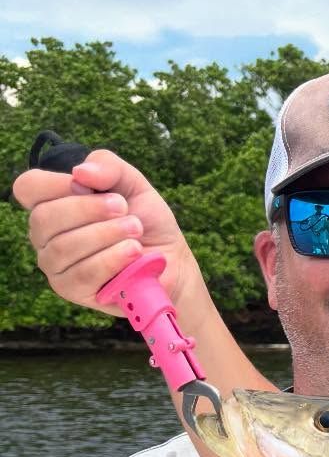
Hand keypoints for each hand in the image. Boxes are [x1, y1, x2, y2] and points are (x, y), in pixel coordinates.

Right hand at [11, 149, 195, 313]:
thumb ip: (108, 166)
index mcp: (51, 203)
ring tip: (136, 231)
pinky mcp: (71, 289)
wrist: (172, 260)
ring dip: (106, 234)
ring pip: (63, 247)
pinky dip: (112, 260)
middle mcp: (45, 234)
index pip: (28, 188)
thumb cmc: (146, 220)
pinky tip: (134, 253)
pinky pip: (82, 274)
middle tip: (124, 209)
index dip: (57, 183)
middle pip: (44, 217)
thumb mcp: (133, 184)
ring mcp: (54, 264)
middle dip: (89, 209)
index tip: (91, 185)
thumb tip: (80, 171)